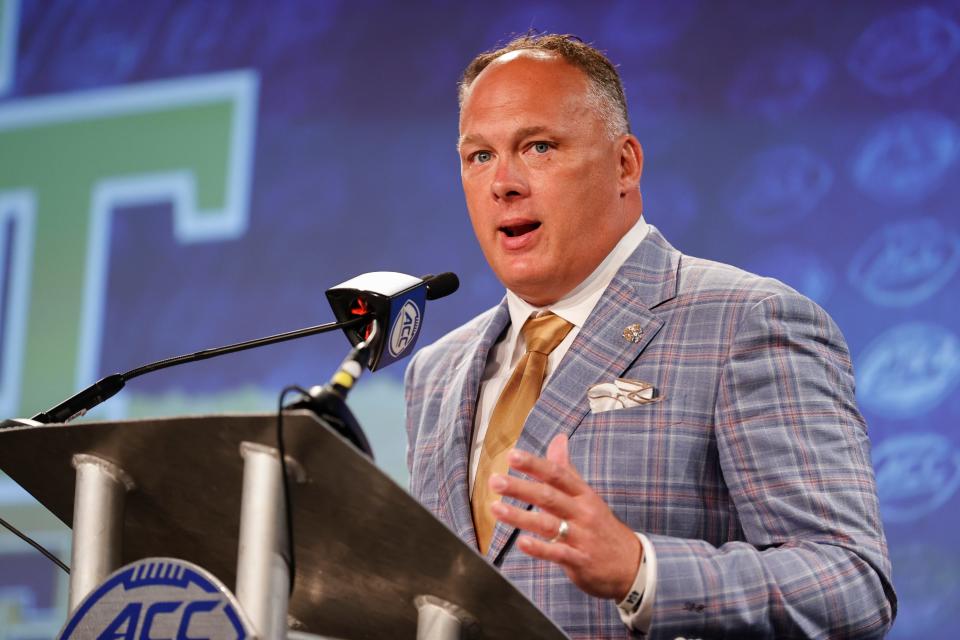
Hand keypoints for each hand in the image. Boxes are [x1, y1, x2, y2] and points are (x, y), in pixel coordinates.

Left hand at [488, 434, 641, 600]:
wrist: (631, 564)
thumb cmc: (601, 525)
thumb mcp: (587, 495)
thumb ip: (567, 469)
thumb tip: (558, 439)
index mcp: (583, 494)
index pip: (557, 475)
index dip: (534, 464)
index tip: (513, 455)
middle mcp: (582, 512)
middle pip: (549, 496)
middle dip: (521, 488)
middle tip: (496, 480)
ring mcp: (581, 537)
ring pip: (548, 524)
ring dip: (520, 516)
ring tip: (496, 509)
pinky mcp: (579, 560)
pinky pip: (557, 553)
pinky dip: (539, 548)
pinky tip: (521, 542)